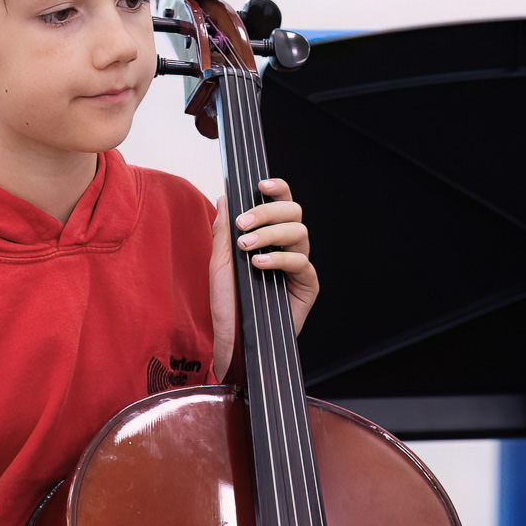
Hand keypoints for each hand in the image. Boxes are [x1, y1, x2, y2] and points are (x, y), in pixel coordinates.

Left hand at [210, 178, 319, 379]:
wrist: (233, 340)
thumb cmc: (227, 306)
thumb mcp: (219, 263)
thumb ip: (223, 229)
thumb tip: (226, 196)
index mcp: (268, 237)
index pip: (281, 203)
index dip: (277, 189)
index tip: (260, 184)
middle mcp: (286, 248)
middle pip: (294, 212)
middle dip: (269, 211)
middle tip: (245, 223)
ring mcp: (298, 266)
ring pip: (300, 232)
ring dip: (271, 234)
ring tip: (246, 248)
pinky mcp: (306, 286)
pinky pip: (302, 262)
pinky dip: (281, 259)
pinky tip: (260, 265)